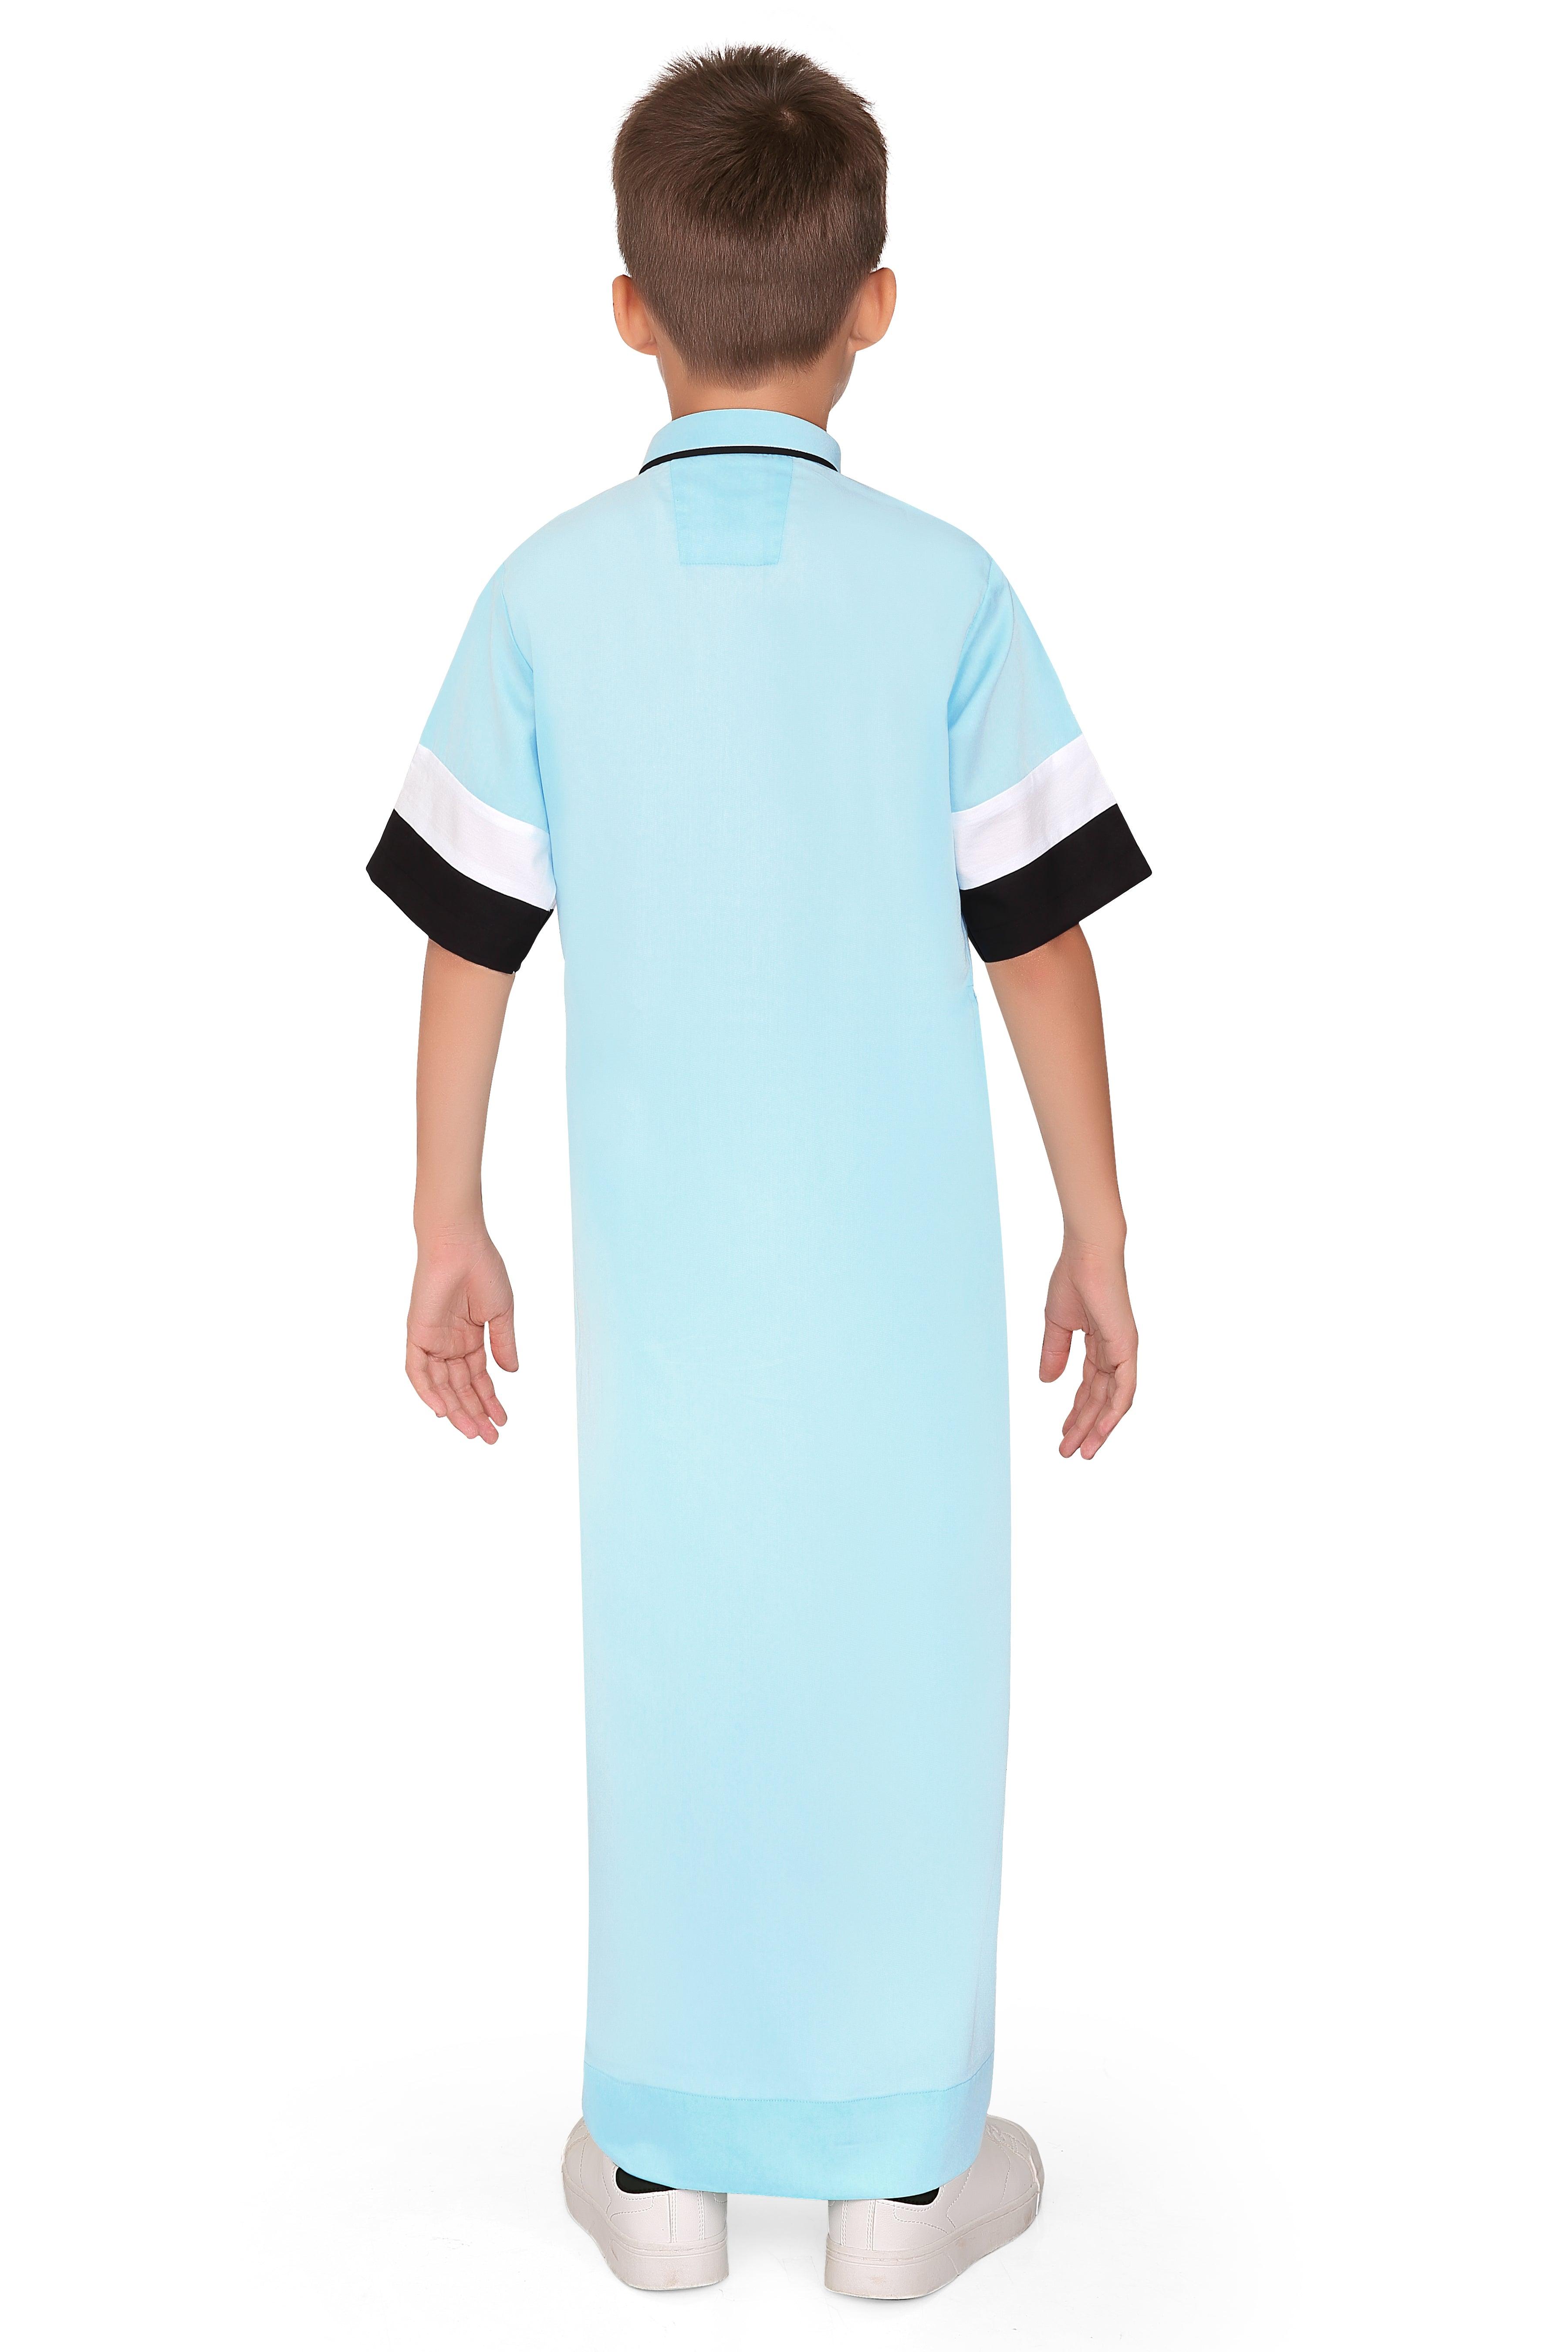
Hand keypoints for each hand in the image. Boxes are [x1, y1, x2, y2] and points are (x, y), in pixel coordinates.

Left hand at [405, 1228, 518, 1442]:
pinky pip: (417, 1371)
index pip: (478, 1378)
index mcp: (470, 1337)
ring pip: (440, 1386)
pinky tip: (442, 1412)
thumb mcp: (501, 1313)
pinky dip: (427, 1392)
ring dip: (455, 1410)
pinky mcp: (417, 1335)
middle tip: (490, 1438)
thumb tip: (511, 1374)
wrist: (460, 1244)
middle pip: (460, 1388)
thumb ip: (504, 1344)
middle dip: (475, 1413)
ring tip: (473, 1432)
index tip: (503, 1421)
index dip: (490, 1400)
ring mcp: (432, 1341)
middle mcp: (449, 1343)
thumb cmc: (483, 1270)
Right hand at [1040, 1241, 1137, 1459]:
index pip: (1089, 1387)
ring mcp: (1122, 1351)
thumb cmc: (1073, 1278)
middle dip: (1084, 1427)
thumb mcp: (1056, 1324)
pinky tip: (1103, 1430)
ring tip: (1084, 1452)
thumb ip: (1053, 1353)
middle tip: (1070, 1453)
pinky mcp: (1126, 1347)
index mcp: (1099, 1345)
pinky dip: (1114, 1411)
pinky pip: (1124, 1388)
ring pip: (1113, 1400)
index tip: (1063, 1434)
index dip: (1076, 1412)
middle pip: (1100, 1399)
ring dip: (1099, 1427)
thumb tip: (1046, 1381)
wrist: (1086, 1254)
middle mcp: (1114, 1351)